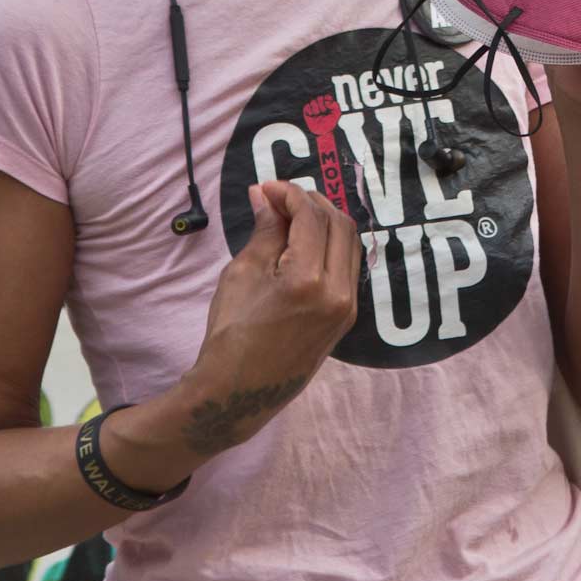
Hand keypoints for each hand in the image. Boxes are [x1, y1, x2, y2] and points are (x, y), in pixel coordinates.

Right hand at [178, 183, 357, 461]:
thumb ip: (264, 231)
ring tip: (293, 216)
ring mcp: (347, 308)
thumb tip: (265, 196)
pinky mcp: (346, 319)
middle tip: (281, 197)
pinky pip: (348, 268)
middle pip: (339, 225)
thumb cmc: (230, 333)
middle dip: (312, 202)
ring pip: (349, 245)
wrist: (239, 392)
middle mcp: (338, 293)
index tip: (267, 187)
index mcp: (308, 281)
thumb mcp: (242, 274)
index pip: (311, 217)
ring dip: (326, 222)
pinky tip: (305, 242)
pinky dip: (331, 246)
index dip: (290, 194)